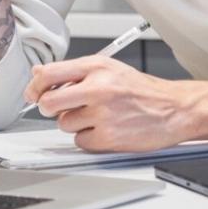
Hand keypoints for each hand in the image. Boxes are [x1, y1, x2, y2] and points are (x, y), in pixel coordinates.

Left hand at [24, 56, 189, 152]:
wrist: (173, 108)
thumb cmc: (141, 90)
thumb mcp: (109, 69)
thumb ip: (73, 72)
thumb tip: (39, 76)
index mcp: (97, 67)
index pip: (49, 73)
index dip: (35, 86)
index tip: (34, 93)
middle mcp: (99, 89)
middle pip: (49, 102)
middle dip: (48, 108)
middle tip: (58, 108)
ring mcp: (104, 114)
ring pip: (64, 123)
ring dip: (74, 123)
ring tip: (95, 117)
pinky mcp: (109, 138)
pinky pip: (80, 141)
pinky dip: (88, 139)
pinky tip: (104, 129)